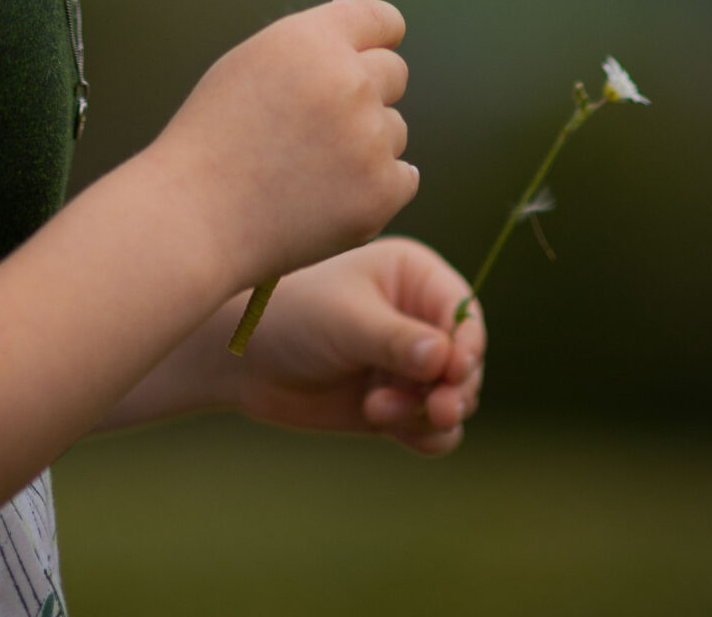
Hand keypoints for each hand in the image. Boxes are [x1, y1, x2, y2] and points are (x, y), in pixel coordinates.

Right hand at [154, 0, 417, 286]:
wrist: (196, 216)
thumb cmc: (215, 136)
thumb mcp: (251, 64)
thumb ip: (311, 43)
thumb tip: (363, 22)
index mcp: (314, 40)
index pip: (383, 19)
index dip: (378, 37)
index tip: (370, 53)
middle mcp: (348, 81)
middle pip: (395, 72)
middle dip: (369, 91)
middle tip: (323, 124)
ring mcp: (368, 139)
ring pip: (395, 129)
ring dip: (367, 143)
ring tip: (309, 167)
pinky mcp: (380, 192)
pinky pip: (402, 178)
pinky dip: (374, 187)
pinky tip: (328, 196)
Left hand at [228, 239, 485, 455]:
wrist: (243, 359)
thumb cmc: (291, 317)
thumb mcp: (345, 322)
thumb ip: (395, 340)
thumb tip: (447, 358)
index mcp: (413, 276)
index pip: (462, 312)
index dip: (468, 345)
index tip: (456, 373)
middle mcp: (419, 318)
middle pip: (467, 361)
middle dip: (455, 388)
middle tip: (437, 408)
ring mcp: (409, 364)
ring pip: (455, 398)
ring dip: (432, 414)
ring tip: (383, 413)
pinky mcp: (397, 403)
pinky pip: (434, 428)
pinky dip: (425, 436)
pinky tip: (391, 429)